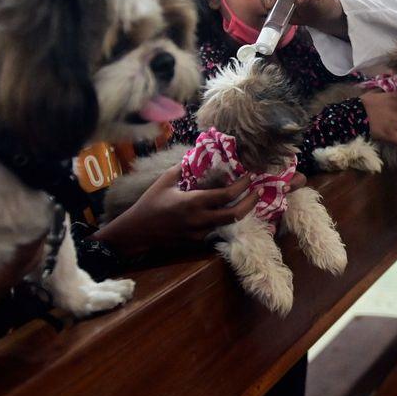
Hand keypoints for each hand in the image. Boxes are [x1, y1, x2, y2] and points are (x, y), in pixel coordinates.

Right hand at [96, 164, 260, 257]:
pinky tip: (227, 210)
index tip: (250, 175)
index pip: (226, 195)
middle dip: (250, 202)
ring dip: (240, 212)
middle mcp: (200, 219)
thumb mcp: (164, 181)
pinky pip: (216, 229)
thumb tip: (196, 154)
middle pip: (235, 214)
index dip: (242, 185)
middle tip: (258, 191)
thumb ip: (183, 168)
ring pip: (227, 224)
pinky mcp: (196, 241)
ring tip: (247, 199)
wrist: (138, 232)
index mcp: (194, 202)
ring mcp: (199, 233)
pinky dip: (225, 219)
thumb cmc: (150, 203)